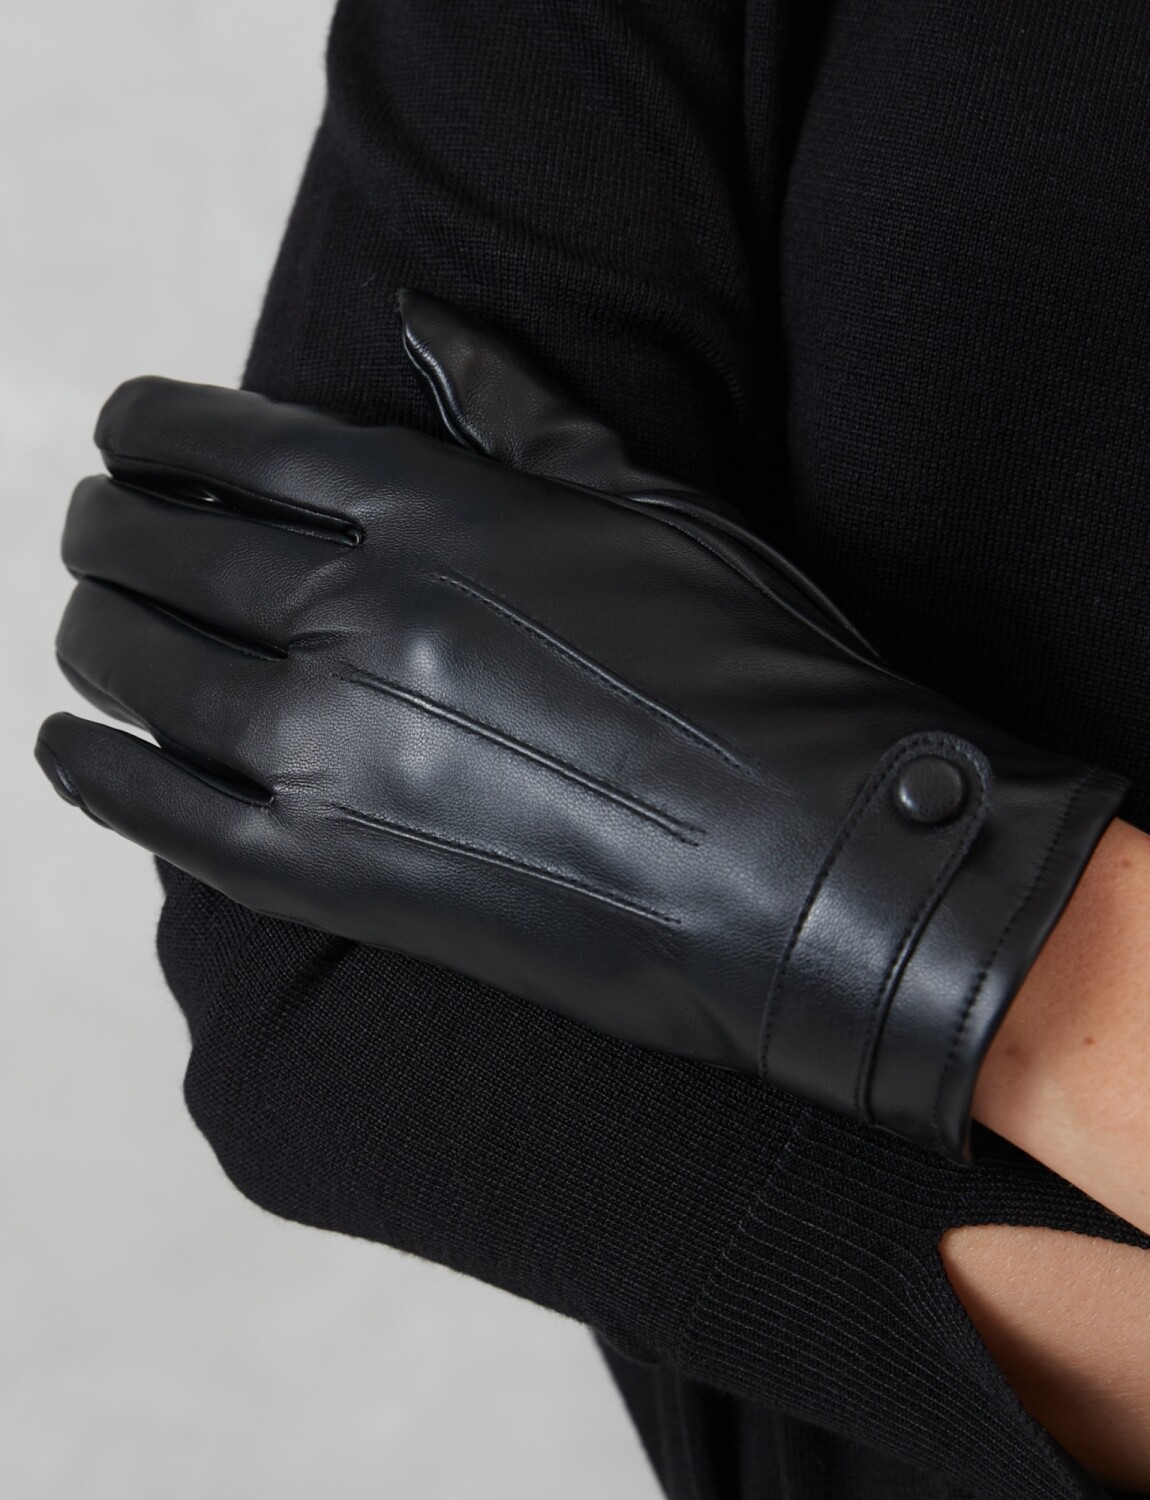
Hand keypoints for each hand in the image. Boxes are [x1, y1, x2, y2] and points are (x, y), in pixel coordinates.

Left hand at [36, 288, 1126, 1160]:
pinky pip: (165, 817)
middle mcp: (359, 618)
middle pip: (159, 551)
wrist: (822, 864)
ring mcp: (337, 755)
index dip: (153, 429)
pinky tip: (66, 745)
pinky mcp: (341, 877)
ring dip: (92, 637)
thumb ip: (521, 416)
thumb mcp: (651, 506)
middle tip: (97, 530)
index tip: (130, 435)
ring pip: (140, 672)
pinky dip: (96, 775)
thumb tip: (431, 323)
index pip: (229, 441)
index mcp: (434, 513)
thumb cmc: (759, 670)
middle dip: (106, 529)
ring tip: (91, 624)